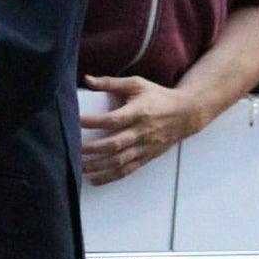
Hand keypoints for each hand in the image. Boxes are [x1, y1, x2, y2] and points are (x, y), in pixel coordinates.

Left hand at [80, 74, 199, 183]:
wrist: (186, 114)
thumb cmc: (157, 96)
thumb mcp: (136, 83)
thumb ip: (110, 82)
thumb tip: (86, 79)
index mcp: (138, 112)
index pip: (113, 120)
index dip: (94, 122)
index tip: (76, 121)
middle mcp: (141, 133)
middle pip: (115, 144)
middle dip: (92, 148)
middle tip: (72, 148)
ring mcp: (144, 148)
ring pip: (120, 161)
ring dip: (98, 166)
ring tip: (78, 167)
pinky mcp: (146, 158)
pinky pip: (127, 170)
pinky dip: (110, 176)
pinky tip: (94, 179)